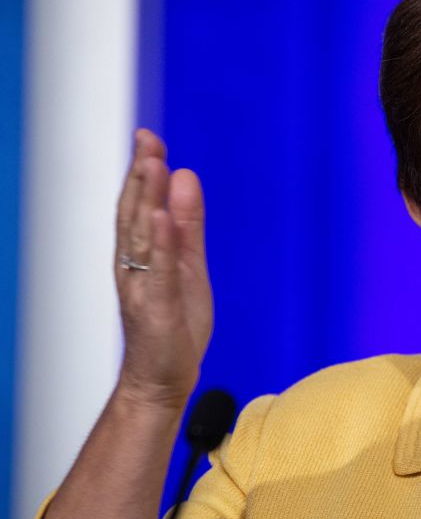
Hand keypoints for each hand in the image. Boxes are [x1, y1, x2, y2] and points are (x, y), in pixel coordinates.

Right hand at [114, 129, 211, 409]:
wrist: (162, 379)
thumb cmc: (173, 324)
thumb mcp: (187, 265)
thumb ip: (187, 225)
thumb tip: (185, 179)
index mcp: (142, 256)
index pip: (139, 207)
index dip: (142, 173)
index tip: (148, 139)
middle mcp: (135, 267)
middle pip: (134, 215)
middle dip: (140, 177)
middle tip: (147, 141)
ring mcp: (144, 288)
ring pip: (143, 238)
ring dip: (147, 201)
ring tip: (153, 166)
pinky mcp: (157, 309)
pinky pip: (158, 273)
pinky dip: (160, 246)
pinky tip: (161, 220)